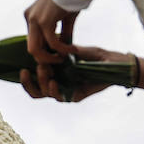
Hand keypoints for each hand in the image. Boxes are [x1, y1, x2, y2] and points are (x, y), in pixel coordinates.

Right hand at [19, 46, 143, 102]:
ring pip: (44, 94)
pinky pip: (60, 97)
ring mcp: (66, 90)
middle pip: (35, 88)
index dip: (26, 75)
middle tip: (31, 70)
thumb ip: (62, 50)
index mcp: (56, 71)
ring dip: (41, 84)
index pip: (34, 76)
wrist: (119, 65)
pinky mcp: (76, 96)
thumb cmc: (100, 57)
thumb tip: (44, 45)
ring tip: (45, 73)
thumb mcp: (78, 51)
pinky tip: (54, 83)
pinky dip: (54, 91)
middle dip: (30, 81)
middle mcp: (58, 81)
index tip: (24, 64)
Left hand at [23, 0, 80, 109]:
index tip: (59, 57)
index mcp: (31, 17)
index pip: (34, 41)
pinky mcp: (44, 21)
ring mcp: (34, 19)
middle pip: (31, 49)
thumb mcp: (64, 18)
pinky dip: (62, 50)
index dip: (46, 52)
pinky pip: (52, 43)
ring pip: (36, 50)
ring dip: (52, 58)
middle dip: (46, 60)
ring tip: (66, 58)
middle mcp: (29, 18)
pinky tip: (72, 50)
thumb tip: (64, 49)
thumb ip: (62, 33)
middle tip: (60, 62)